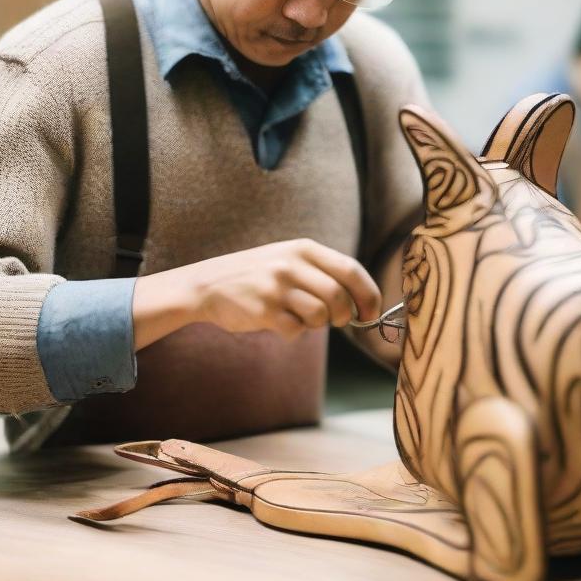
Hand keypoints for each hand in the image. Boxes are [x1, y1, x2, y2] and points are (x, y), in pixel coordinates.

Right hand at [132, 239, 380, 349]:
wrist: (208, 284)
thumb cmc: (258, 275)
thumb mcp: (289, 259)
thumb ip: (323, 272)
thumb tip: (363, 302)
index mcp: (303, 248)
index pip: (351, 270)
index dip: (369, 295)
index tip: (372, 313)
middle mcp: (291, 264)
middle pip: (339, 297)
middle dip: (346, 316)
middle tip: (339, 321)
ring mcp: (276, 287)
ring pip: (320, 316)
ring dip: (317, 324)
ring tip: (299, 316)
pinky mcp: (264, 310)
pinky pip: (296, 330)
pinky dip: (293, 332)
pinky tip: (278, 321)